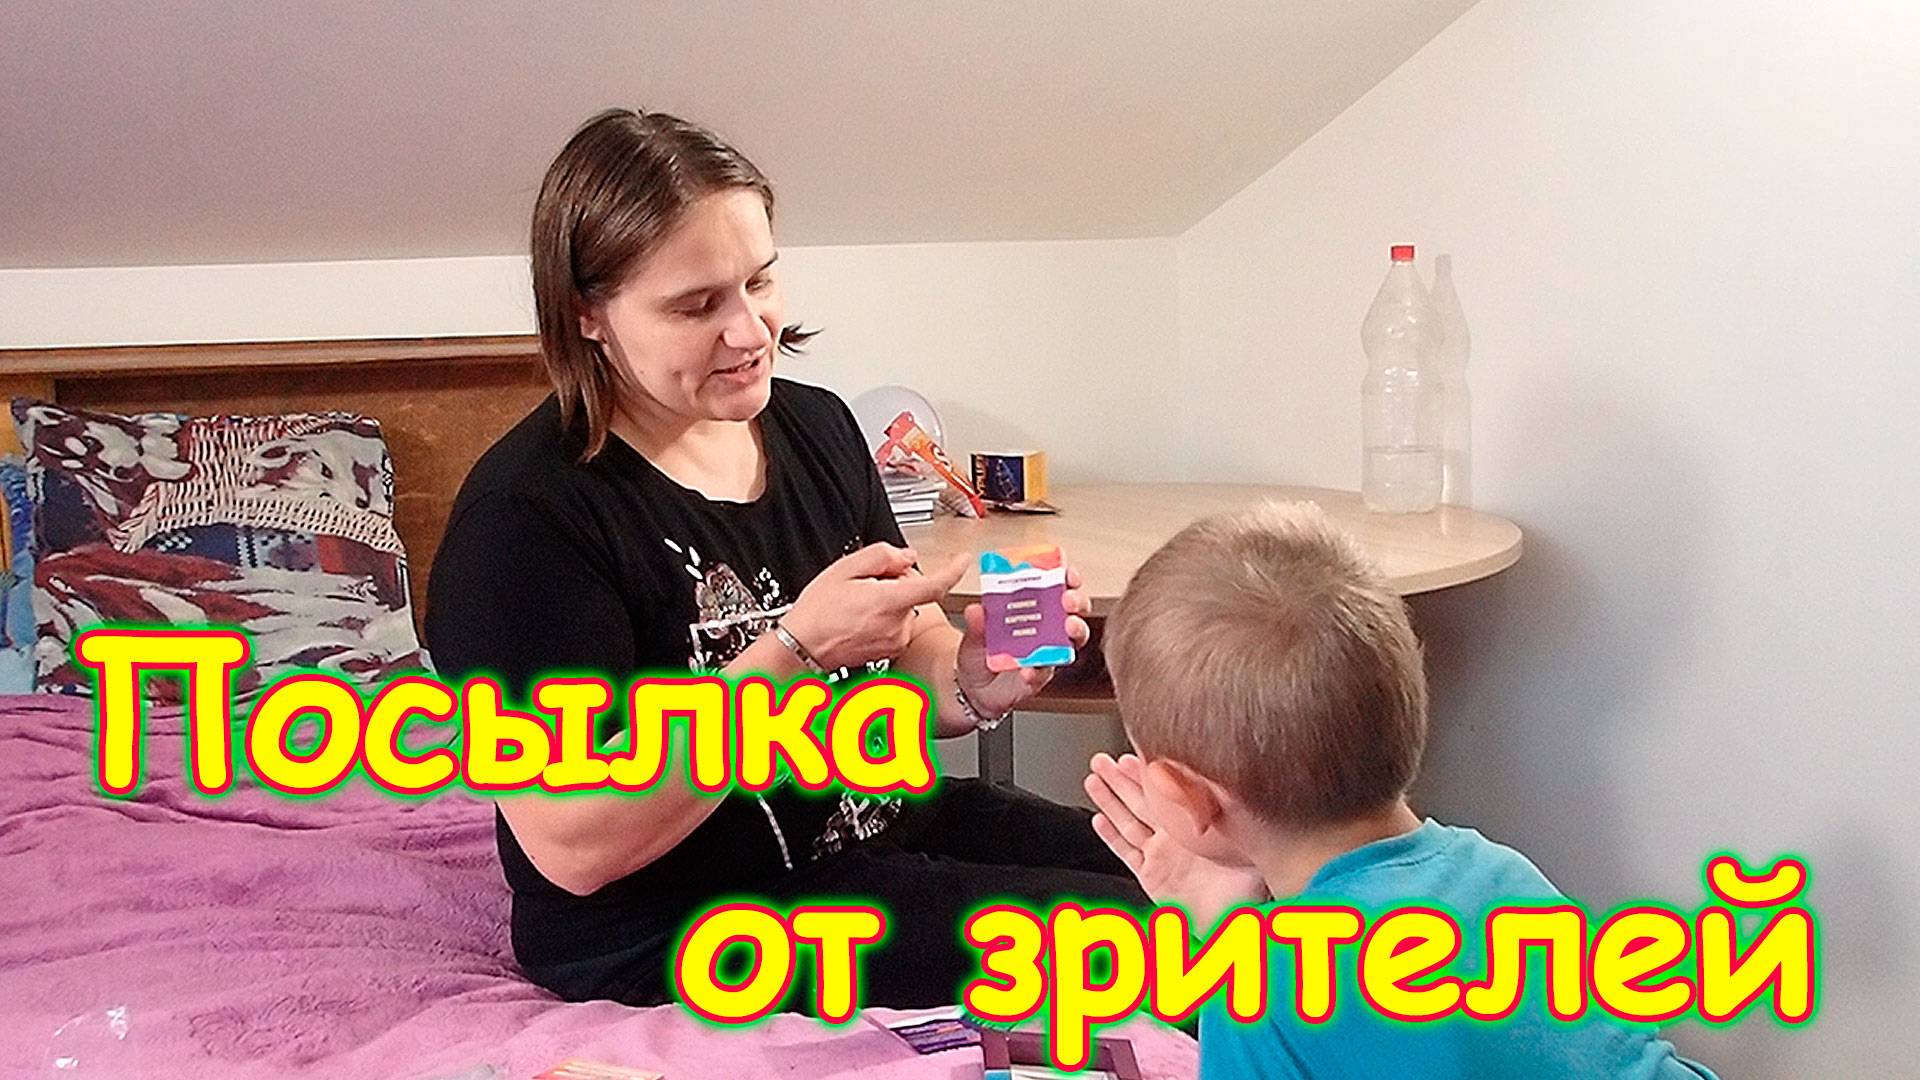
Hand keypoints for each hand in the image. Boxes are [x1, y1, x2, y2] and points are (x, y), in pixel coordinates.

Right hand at [783, 544, 966, 670]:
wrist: (801, 647)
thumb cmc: (817, 612)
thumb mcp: (844, 568)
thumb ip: (881, 556)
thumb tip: (905, 556)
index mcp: (889, 602)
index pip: (935, 585)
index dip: (954, 570)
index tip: (963, 559)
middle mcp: (897, 624)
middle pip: (915, 592)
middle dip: (899, 580)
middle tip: (868, 581)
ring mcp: (894, 641)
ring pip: (906, 608)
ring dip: (891, 599)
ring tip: (859, 603)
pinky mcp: (889, 651)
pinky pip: (897, 625)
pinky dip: (886, 616)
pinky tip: (861, 617)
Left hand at [953, 565, 1091, 717]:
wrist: (971, 689)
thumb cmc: (979, 654)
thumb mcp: (974, 633)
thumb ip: (976, 622)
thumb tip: (975, 610)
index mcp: (1030, 609)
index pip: (1055, 587)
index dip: (1066, 577)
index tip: (1066, 572)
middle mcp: (1044, 629)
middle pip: (1074, 609)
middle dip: (1077, 601)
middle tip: (1067, 600)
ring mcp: (1046, 652)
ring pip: (1073, 639)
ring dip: (1075, 629)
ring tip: (1067, 627)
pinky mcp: (1040, 676)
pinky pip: (1046, 672)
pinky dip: (1039, 670)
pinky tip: (1029, 670)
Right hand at [1084, 752, 1267, 927]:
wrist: (1231, 925)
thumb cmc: (1246, 890)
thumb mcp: (1249, 848)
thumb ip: (1245, 822)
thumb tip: (1248, 791)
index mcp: (1197, 829)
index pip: (1169, 793)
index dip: (1149, 774)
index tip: (1135, 753)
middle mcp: (1176, 839)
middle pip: (1142, 803)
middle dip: (1121, 779)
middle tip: (1103, 760)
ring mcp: (1161, 856)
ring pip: (1129, 822)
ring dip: (1110, 801)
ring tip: (1094, 780)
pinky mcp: (1150, 876)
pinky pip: (1126, 853)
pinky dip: (1111, 837)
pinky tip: (1098, 820)